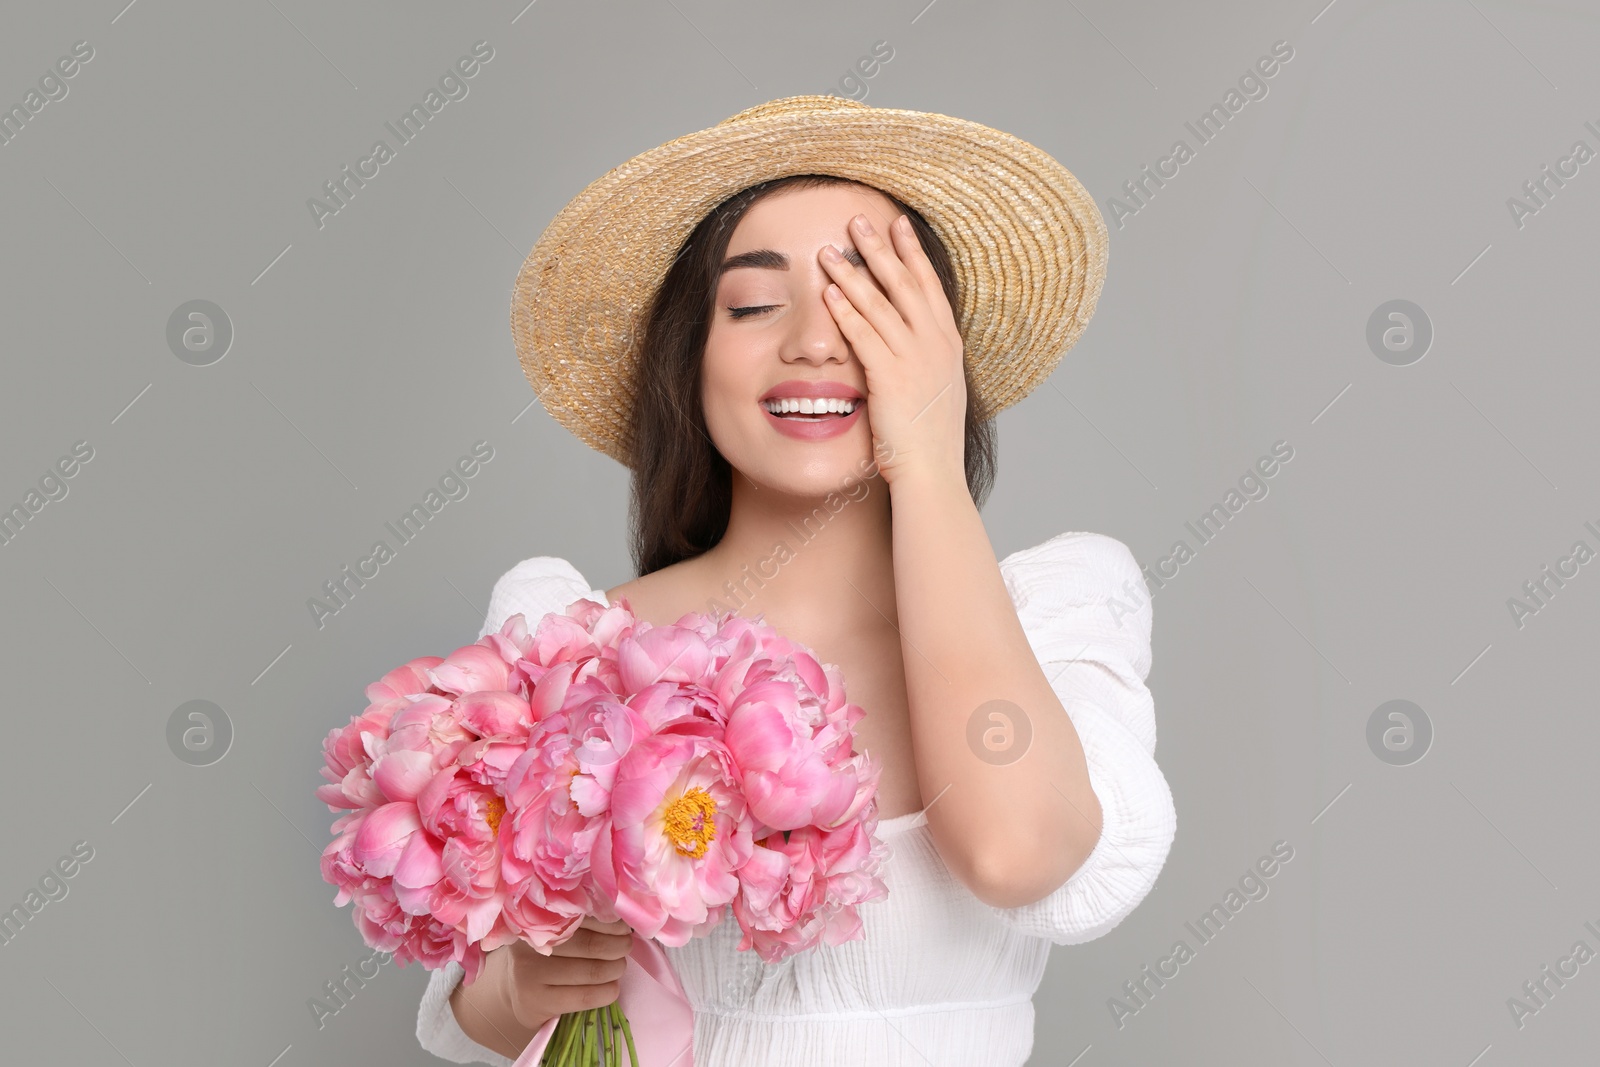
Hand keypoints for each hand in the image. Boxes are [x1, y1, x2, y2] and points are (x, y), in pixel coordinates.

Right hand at [491, 916, 634, 1032]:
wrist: (517, 988)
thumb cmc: (548, 953)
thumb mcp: (557, 930)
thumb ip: (582, 921)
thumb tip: (623, 920)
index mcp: (539, 917)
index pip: (584, 916)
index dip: (611, 922)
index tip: (625, 926)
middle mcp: (532, 944)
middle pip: (591, 944)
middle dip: (618, 946)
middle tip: (625, 946)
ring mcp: (531, 974)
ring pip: (591, 971)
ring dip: (616, 969)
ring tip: (619, 966)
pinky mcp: (537, 1002)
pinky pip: (584, 997)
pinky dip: (607, 992)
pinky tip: (612, 988)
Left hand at [819, 211, 967, 487]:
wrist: (934, 474)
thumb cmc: (931, 443)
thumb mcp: (937, 393)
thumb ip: (924, 364)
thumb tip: (913, 350)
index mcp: (947, 346)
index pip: (929, 287)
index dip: (912, 253)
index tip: (898, 225)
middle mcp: (934, 345)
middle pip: (904, 284)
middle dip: (880, 249)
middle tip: (857, 220)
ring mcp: (914, 360)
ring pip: (879, 305)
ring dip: (852, 274)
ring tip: (829, 250)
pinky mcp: (890, 378)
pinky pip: (864, 336)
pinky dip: (846, 311)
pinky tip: (828, 292)